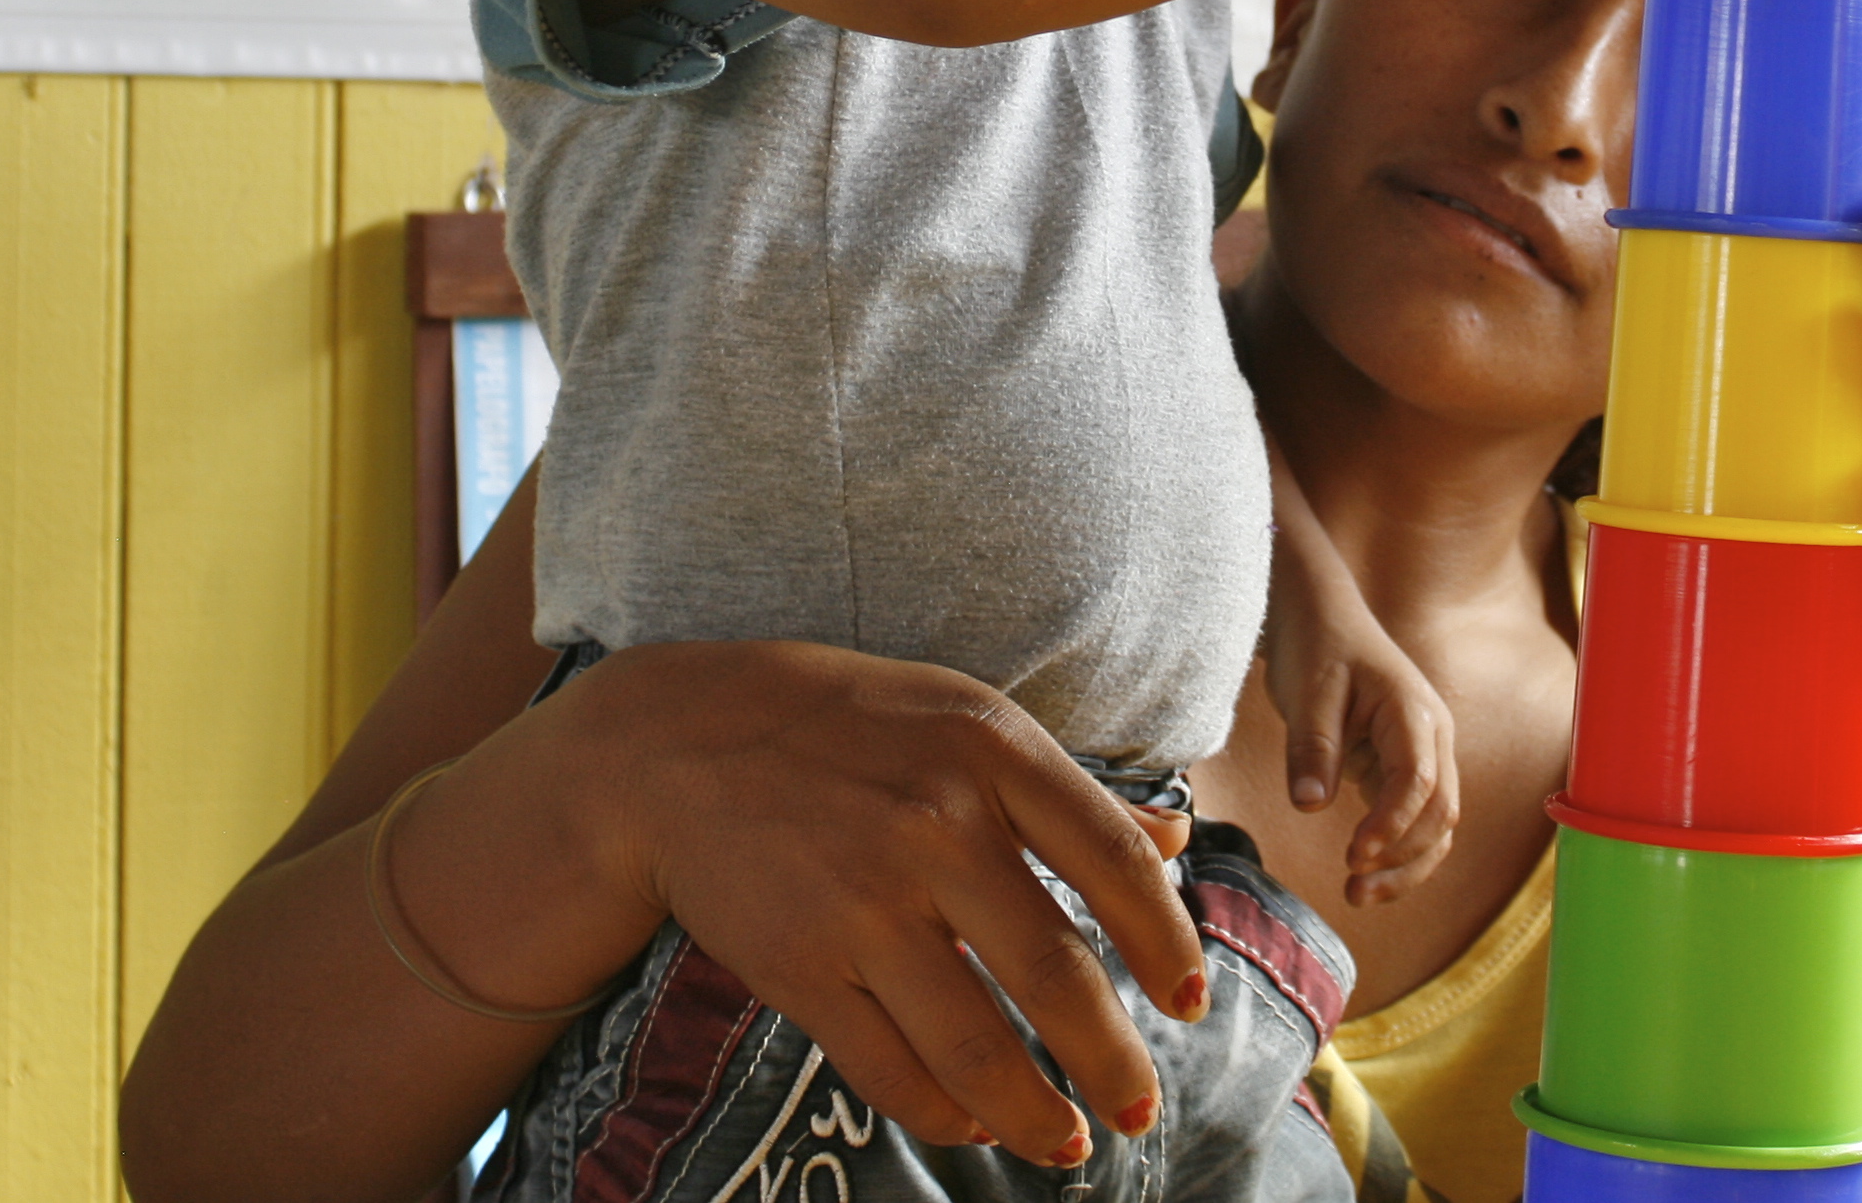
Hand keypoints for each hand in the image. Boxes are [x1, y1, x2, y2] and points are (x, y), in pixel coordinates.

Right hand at [533, 642, 1206, 1166]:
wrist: (670, 746)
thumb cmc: (842, 725)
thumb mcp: (964, 718)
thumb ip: (1071, 790)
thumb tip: (1176, 843)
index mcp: (990, 749)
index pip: (1112, 861)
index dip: (1166, 943)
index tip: (1191, 1002)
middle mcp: (934, 824)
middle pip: (1056, 973)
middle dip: (1112, 1061)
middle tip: (1142, 1109)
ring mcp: (863, 901)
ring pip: (975, 1044)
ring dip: (1034, 1112)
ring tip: (1068, 1142)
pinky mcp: (799, 965)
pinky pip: (889, 1067)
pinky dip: (943, 1112)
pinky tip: (973, 1123)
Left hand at [1263, 560, 1461, 906]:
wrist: (1321, 615)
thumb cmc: (1315, 645)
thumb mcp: (1305, 692)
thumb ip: (1311, 748)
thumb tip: (1310, 806)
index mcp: (1412, 711)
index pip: (1419, 780)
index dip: (1391, 824)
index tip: (1352, 854)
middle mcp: (1432, 736)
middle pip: (1441, 812)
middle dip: (1404, 857)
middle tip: (1353, 887)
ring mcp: (1425, 752)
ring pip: (1437, 824)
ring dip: (1406, 864)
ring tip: (1358, 894)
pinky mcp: (1406, 767)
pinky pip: (1416, 818)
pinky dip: (1399, 850)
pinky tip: (1365, 872)